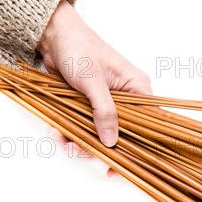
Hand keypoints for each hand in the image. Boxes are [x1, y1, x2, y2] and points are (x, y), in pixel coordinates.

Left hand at [37, 0, 151, 146]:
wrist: (53, 35)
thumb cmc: (79, 48)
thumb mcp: (93, 81)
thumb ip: (104, 111)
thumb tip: (112, 141)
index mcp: (138, 89)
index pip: (148, 124)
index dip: (138, 147)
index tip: (122, 166)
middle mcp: (127, 99)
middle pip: (121, 133)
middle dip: (100, 146)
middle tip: (81, 152)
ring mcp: (108, 102)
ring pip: (100, 132)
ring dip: (80, 139)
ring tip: (63, 140)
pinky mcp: (91, 105)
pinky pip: (85, 125)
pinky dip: (71, 131)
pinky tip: (58, 131)